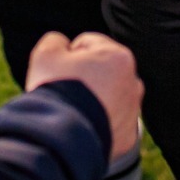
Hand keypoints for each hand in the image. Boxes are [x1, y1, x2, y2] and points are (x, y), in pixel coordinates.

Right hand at [25, 32, 142, 161]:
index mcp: (118, 56)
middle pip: (101, 71)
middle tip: (64, 92)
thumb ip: (56, 40)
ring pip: (108, 97)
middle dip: (84, 77)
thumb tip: (62, 45)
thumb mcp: (47, 54)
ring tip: (73, 111)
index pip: (87, 44)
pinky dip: (98, 123)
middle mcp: (133, 82)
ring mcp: (133, 111)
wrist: (64, 138)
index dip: (67, 56)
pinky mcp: (127, 136)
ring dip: (93, 100)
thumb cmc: (56, 90)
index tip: (58, 73)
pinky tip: (82, 126)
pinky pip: (110, 123)